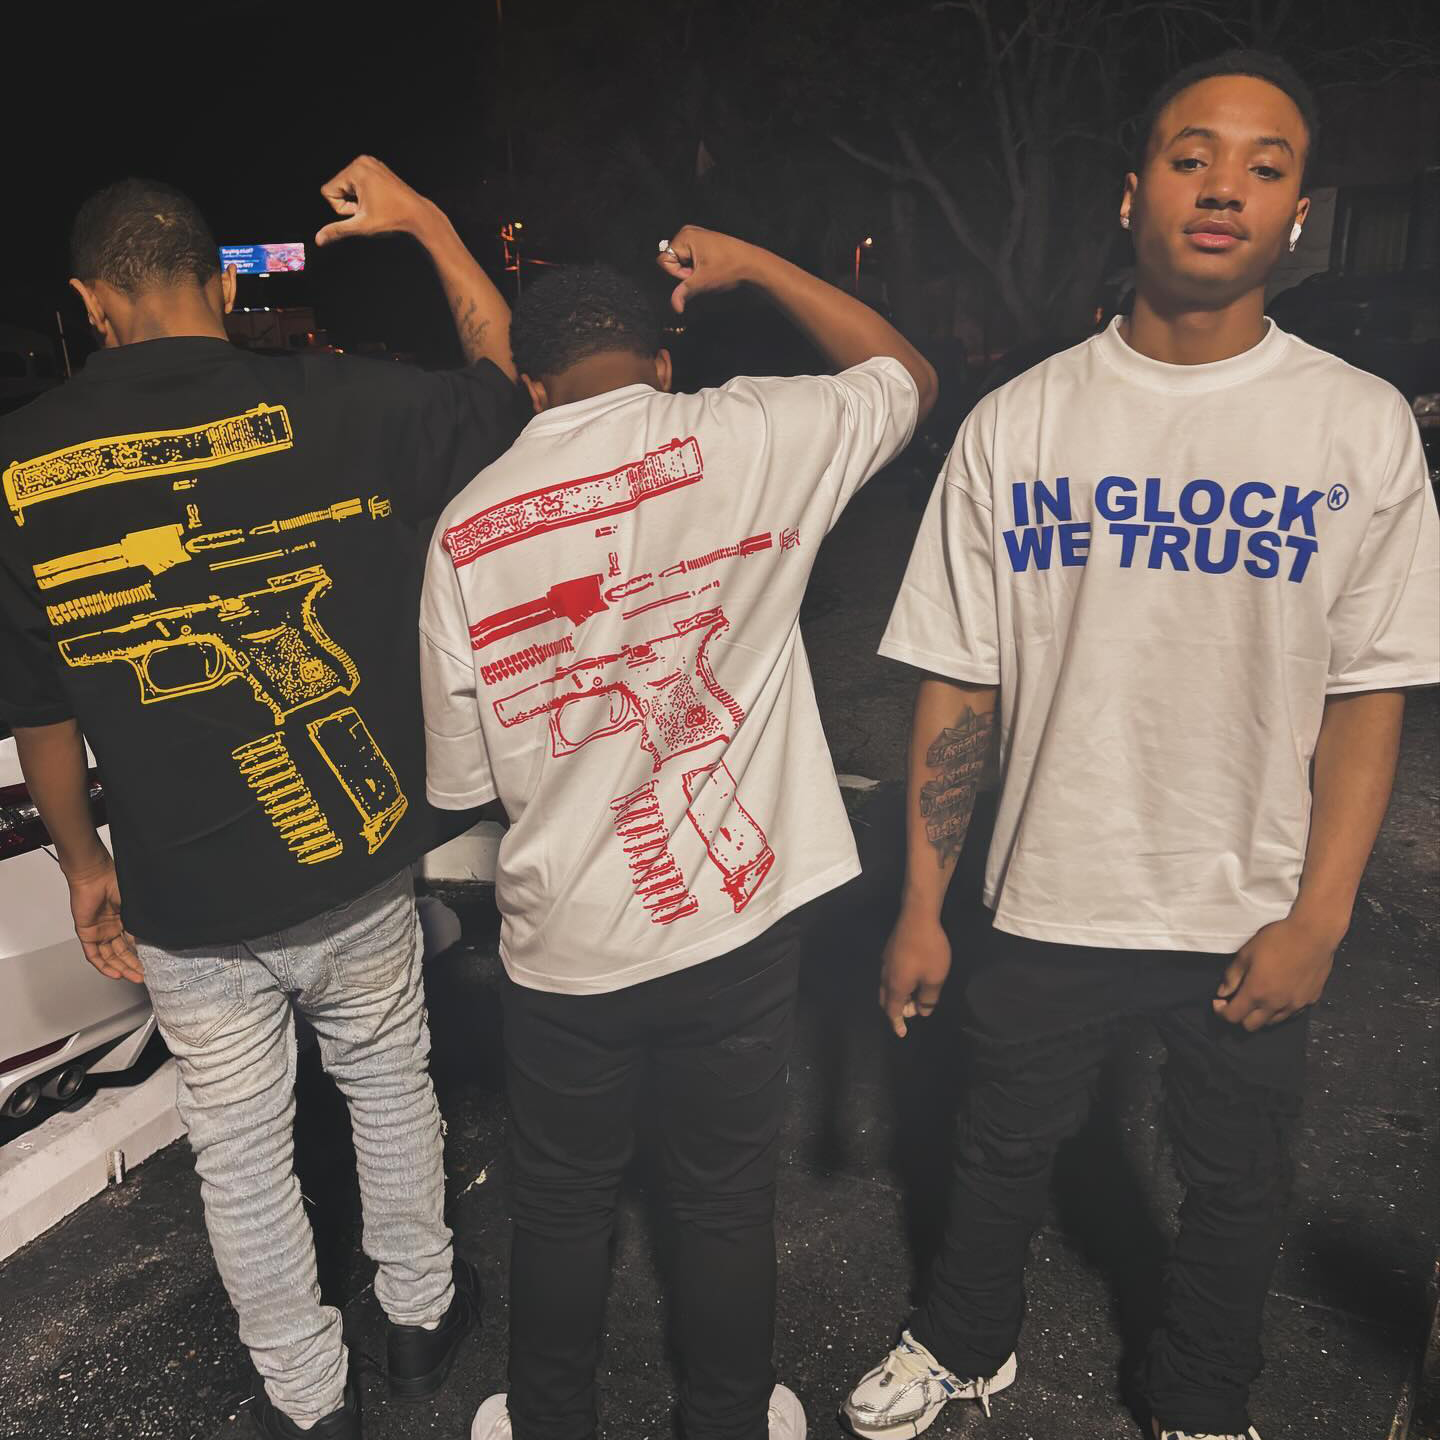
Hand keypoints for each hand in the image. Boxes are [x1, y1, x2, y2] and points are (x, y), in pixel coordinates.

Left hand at [65, 855, 142, 983]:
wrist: (94, 877)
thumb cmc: (115, 883)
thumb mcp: (134, 906)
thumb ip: (142, 921)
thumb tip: (156, 934)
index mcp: (125, 919)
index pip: (133, 942)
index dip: (141, 954)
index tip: (151, 963)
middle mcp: (112, 928)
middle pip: (122, 952)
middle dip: (133, 965)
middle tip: (142, 975)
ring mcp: (99, 932)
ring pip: (109, 956)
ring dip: (120, 968)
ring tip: (132, 977)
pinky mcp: (86, 934)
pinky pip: (94, 955)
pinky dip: (103, 966)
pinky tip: (114, 973)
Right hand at [316, 155, 433, 246]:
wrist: (418, 214)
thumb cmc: (392, 219)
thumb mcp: (362, 226)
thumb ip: (337, 230)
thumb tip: (318, 240)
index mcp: (356, 169)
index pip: (328, 191)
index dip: (341, 208)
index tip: (361, 211)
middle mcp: (362, 161)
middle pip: (337, 187)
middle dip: (350, 203)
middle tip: (371, 208)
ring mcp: (370, 162)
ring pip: (347, 185)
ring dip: (356, 199)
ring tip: (376, 204)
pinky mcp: (376, 167)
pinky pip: (358, 182)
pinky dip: (364, 193)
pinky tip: (379, 199)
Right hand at [657, 226, 761, 312]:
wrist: (751, 263)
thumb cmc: (728, 268)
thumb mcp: (703, 282)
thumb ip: (684, 292)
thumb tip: (675, 308)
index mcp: (684, 236)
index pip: (664, 261)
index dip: (678, 273)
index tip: (695, 273)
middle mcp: (687, 231)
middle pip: (672, 260)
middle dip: (684, 272)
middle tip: (703, 272)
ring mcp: (695, 234)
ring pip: (680, 260)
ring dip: (691, 271)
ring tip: (708, 269)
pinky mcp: (702, 240)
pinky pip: (689, 257)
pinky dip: (697, 266)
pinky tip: (711, 266)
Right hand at [879, 911, 951, 1038]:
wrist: (917, 916)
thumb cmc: (928, 950)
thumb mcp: (935, 978)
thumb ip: (928, 998)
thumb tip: (921, 1011)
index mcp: (895, 986)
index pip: (892, 1011)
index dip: (897, 1023)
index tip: (901, 1033)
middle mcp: (886, 975)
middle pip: (886, 999)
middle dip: (896, 1010)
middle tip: (911, 1012)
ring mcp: (886, 961)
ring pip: (887, 986)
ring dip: (897, 996)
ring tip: (913, 997)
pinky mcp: (890, 950)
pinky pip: (890, 975)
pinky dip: (897, 983)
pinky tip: (910, 977)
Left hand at [1214, 911, 1341, 1029]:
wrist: (1314, 934)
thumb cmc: (1278, 939)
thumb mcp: (1246, 953)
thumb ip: (1232, 976)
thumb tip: (1223, 992)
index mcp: (1257, 992)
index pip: (1233, 1017)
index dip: (1221, 1012)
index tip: (1219, 1002)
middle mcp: (1275, 1004)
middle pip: (1251, 1026)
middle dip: (1240, 1016)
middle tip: (1238, 1001)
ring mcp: (1295, 1005)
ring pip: (1272, 1022)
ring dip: (1261, 1014)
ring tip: (1259, 997)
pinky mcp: (1310, 1000)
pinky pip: (1291, 1013)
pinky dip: (1280, 1009)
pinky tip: (1279, 994)